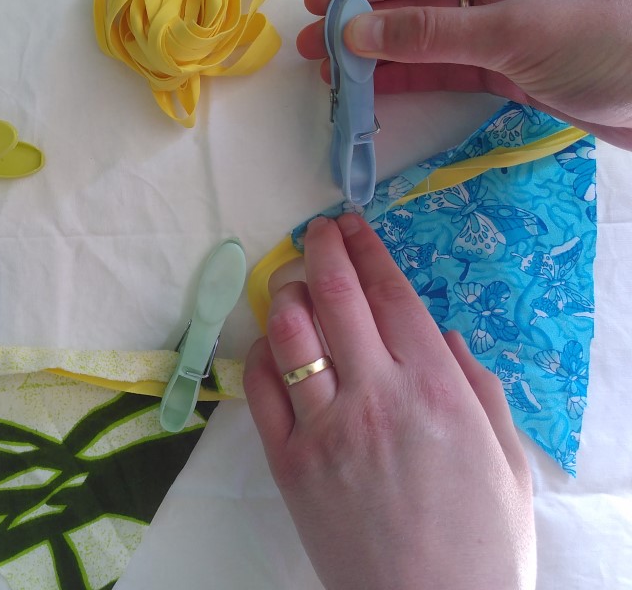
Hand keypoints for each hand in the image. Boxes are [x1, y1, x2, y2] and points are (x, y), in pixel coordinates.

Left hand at [242, 214, 534, 589]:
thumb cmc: (481, 542)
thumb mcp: (506, 459)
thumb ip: (478, 387)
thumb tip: (445, 337)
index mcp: (435, 388)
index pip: (391, 294)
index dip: (367, 250)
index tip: (352, 225)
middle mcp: (374, 395)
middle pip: (334, 297)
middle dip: (321, 250)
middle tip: (316, 231)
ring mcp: (324, 428)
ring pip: (289, 333)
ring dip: (285, 292)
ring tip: (290, 281)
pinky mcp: (288, 463)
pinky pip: (261, 389)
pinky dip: (261, 353)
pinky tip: (270, 342)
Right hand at [296, 0, 631, 148]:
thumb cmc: (613, 41)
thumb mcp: (518, 31)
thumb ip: (432, 35)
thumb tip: (353, 34)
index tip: (315, 4)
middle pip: (420, 3)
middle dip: (366, 27)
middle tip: (311, 51)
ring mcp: (511, 29)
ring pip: (432, 42)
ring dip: (384, 59)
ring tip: (333, 78)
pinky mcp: (517, 71)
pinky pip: (453, 71)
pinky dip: (416, 82)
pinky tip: (379, 92)